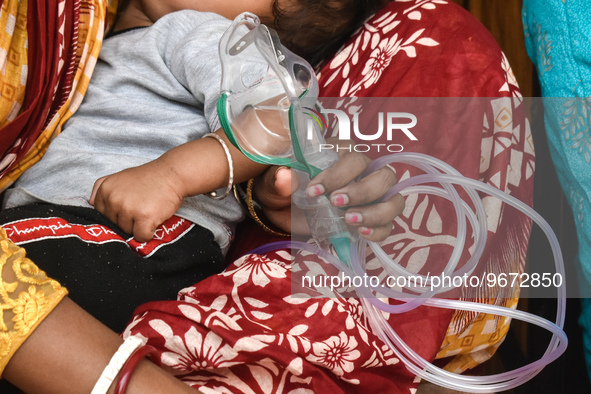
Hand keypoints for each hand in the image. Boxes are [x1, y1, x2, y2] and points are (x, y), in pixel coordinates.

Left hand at [89, 160, 183, 241]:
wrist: (172, 174)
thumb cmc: (148, 177)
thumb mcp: (120, 177)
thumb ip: (103, 189)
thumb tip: (91, 203)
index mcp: (105, 189)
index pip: (103, 215)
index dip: (118, 213)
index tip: (131, 204)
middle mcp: (113, 199)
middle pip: (116, 225)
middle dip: (129, 220)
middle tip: (143, 205)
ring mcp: (128, 209)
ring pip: (128, 232)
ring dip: (140, 225)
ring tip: (149, 209)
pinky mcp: (143, 218)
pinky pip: (141, 237)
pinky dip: (149, 232)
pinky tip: (154, 218)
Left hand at [255, 151, 404, 241]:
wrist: (283, 210)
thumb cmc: (284, 187)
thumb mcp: (275, 181)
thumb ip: (279, 178)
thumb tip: (286, 177)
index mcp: (344, 156)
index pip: (354, 159)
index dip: (338, 175)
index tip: (313, 191)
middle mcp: (365, 174)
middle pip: (384, 177)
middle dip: (361, 192)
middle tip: (335, 203)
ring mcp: (372, 199)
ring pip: (393, 201)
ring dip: (375, 212)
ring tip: (349, 220)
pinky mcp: (370, 221)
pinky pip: (388, 226)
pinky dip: (379, 231)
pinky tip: (360, 233)